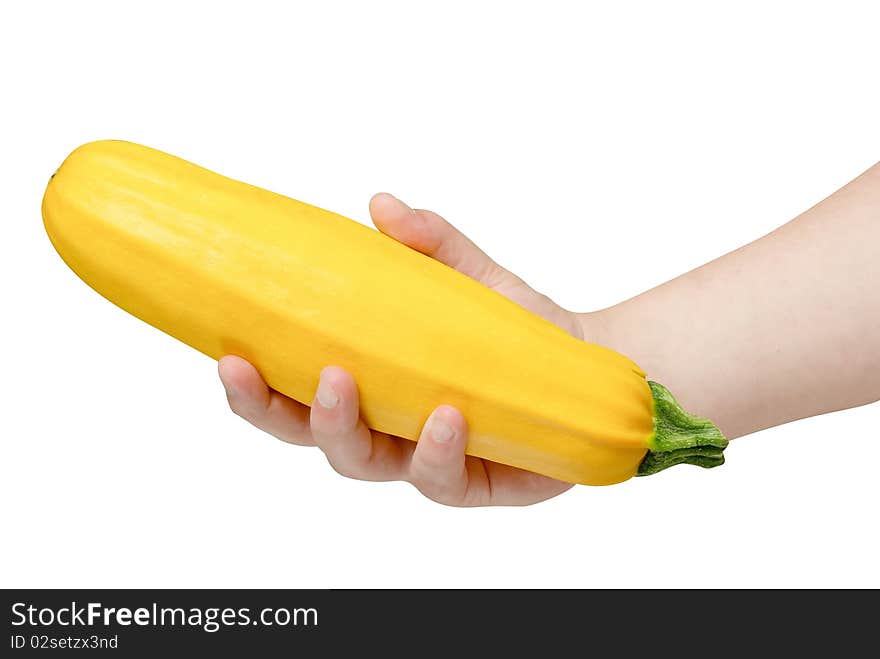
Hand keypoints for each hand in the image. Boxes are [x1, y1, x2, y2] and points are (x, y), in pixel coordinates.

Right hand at [218, 193, 582, 505]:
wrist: (580, 370)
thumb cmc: (512, 329)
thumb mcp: (471, 276)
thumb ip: (429, 243)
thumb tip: (381, 202)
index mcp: (371, 389)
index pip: (295, 397)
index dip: (254, 390)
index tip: (226, 354)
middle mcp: (388, 431)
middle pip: (313, 438)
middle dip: (276, 412)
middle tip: (254, 371)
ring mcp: (426, 462)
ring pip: (364, 464)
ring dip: (342, 427)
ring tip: (341, 381)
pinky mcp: (474, 484)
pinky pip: (443, 479)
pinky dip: (438, 450)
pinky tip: (446, 416)